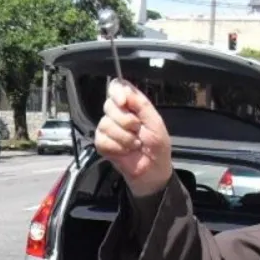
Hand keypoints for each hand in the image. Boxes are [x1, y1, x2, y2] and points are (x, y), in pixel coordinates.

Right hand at [95, 79, 172, 195]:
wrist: (153, 172)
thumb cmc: (157, 148)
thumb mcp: (156, 123)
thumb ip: (142, 105)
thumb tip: (126, 90)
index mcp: (132, 105)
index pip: (116, 87)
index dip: (117, 92)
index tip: (124, 103)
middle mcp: (118, 114)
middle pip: (109, 105)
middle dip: (125, 120)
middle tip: (137, 130)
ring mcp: (108, 129)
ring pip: (105, 124)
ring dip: (124, 137)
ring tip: (134, 144)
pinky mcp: (102, 144)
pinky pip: (102, 140)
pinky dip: (117, 147)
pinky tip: (125, 151)